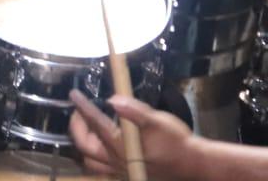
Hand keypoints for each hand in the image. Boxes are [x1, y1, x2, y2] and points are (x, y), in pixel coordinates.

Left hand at [69, 91, 202, 179]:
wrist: (192, 165)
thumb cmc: (176, 141)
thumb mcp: (157, 121)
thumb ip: (134, 110)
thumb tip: (112, 99)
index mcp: (122, 146)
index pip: (95, 123)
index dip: (83, 108)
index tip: (74, 95)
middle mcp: (117, 162)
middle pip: (84, 147)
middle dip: (77, 127)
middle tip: (79, 111)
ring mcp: (121, 172)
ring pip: (90, 162)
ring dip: (84, 144)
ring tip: (88, 128)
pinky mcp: (127, 176)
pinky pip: (101, 169)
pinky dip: (94, 156)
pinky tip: (101, 145)